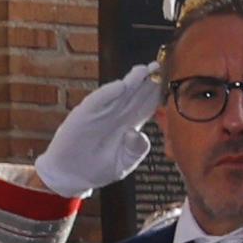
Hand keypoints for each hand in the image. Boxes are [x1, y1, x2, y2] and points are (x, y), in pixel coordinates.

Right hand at [30, 66, 163, 199]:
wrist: (71, 177)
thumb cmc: (98, 169)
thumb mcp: (123, 163)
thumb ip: (135, 150)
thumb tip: (138, 132)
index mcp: (128, 124)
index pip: (146, 105)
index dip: (157, 94)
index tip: (170, 83)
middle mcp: (115, 115)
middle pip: (135, 94)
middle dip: (148, 81)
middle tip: (161, 66)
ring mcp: (99, 113)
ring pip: (118, 93)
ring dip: (131, 81)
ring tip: (144, 70)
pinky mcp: (83, 116)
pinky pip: (97, 102)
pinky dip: (108, 93)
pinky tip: (120, 86)